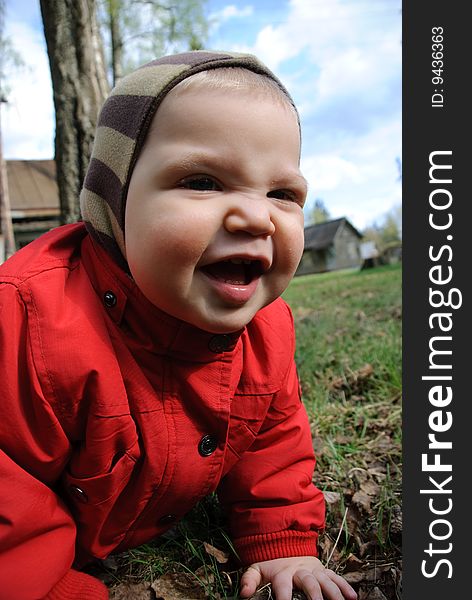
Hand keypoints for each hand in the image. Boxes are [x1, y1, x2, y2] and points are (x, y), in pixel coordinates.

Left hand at [239, 556, 356, 599]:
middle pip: (309, 584)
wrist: (285, 541)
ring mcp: (314, 570)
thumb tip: (244, 595)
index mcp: (282, 572)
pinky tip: (353, 598)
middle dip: (315, 596)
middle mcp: (300, 571)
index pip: (283, 587)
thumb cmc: (271, 562)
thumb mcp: (257, 568)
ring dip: (334, 593)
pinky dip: (345, 586)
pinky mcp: (323, 570)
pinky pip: (336, 577)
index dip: (283, 599)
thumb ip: (249, 580)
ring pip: (326, 580)